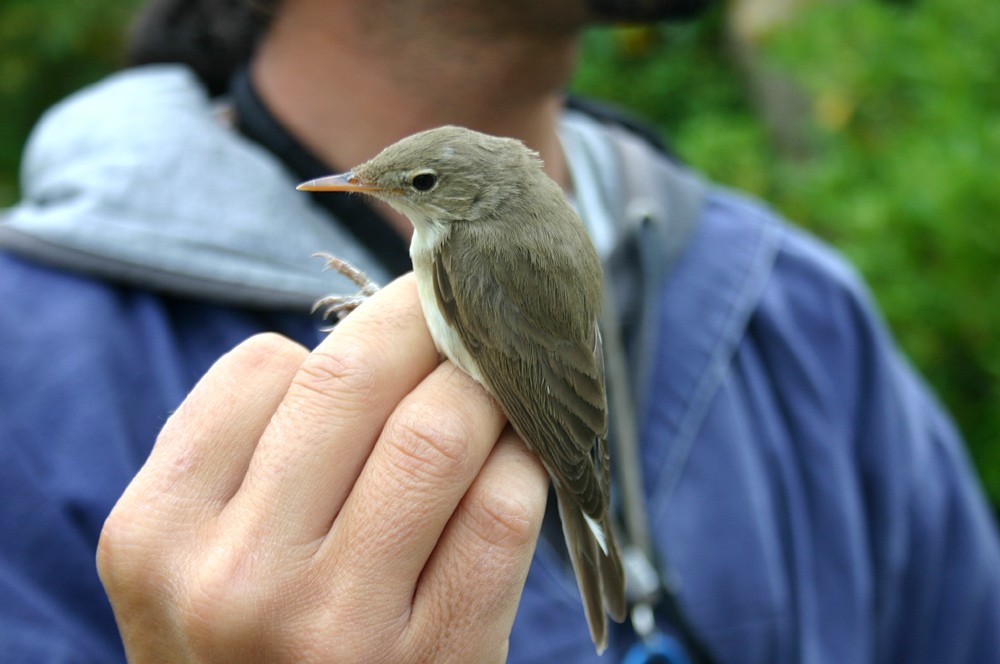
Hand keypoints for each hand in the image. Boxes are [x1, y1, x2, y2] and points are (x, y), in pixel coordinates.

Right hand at [97, 274, 547, 663]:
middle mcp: (236, 576)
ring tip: (498, 382)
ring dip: (484, 388)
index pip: (261, 368)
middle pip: (354, 380)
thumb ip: (254, 456)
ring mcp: (338, 623)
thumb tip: (382, 335)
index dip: (342, 338)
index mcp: (157, 533)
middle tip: (464, 312)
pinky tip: (519, 458)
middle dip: (426, 323)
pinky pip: (500, 511)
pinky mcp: (438, 657)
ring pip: (435, 434)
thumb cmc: (254, 650)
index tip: (393, 331)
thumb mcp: (199, 560)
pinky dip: (523, 461)